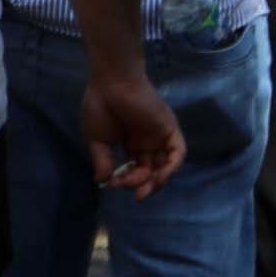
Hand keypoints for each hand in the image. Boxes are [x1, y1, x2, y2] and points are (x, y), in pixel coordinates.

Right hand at [85, 60, 184, 196]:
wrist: (112, 83)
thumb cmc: (101, 107)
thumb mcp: (98, 140)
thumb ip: (103, 161)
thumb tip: (104, 182)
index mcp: (130, 142)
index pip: (135, 169)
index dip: (127, 180)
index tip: (114, 183)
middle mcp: (147, 141)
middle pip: (152, 170)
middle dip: (144, 185)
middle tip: (136, 193)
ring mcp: (159, 136)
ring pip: (166, 165)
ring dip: (158, 181)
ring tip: (145, 188)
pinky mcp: (170, 129)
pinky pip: (178, 153)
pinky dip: (172, 167)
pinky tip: (160, 177)